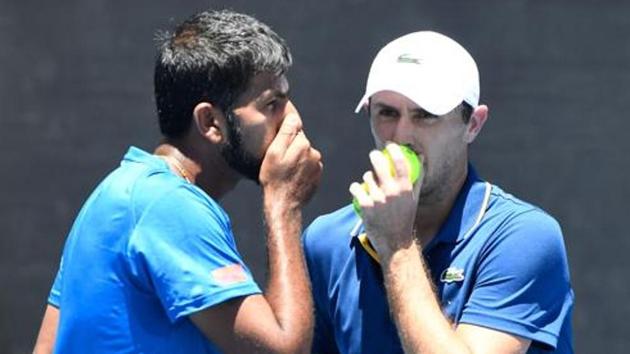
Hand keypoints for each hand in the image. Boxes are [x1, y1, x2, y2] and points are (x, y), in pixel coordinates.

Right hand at [260, 106, 322, 208]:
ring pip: (305, 154)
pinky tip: (292, 177)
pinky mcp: (317, 175)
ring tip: (285, 172)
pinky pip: (308, 166)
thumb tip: (293, 118)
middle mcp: (314, 153)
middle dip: (291, 148)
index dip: (284, 137)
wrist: (284, 204)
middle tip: (279, 162)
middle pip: (300, 142)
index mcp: (303, 144)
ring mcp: (317, 165)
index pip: (294, 129)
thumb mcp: (273, 153)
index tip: (278, 148)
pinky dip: (301, 169)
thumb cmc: (275, 179)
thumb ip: (285, 133)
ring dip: (296, 159)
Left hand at [349, 143, 422, 257]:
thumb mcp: (414, 199)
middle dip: (375, 156)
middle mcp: (392, 191)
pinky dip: (356, 188)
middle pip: (379, 163)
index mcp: (405, 188)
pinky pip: (356, 187)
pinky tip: (359, 190)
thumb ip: (417, 178)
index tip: (389, 145)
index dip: (394, 150)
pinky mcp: (365, 205)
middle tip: (374, 155)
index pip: (400, 162)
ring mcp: (378, 198)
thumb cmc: (405, 219)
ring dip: (368, 178)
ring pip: (367, 176)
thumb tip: (420, 159)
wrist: (394, 242)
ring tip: (371, 186)